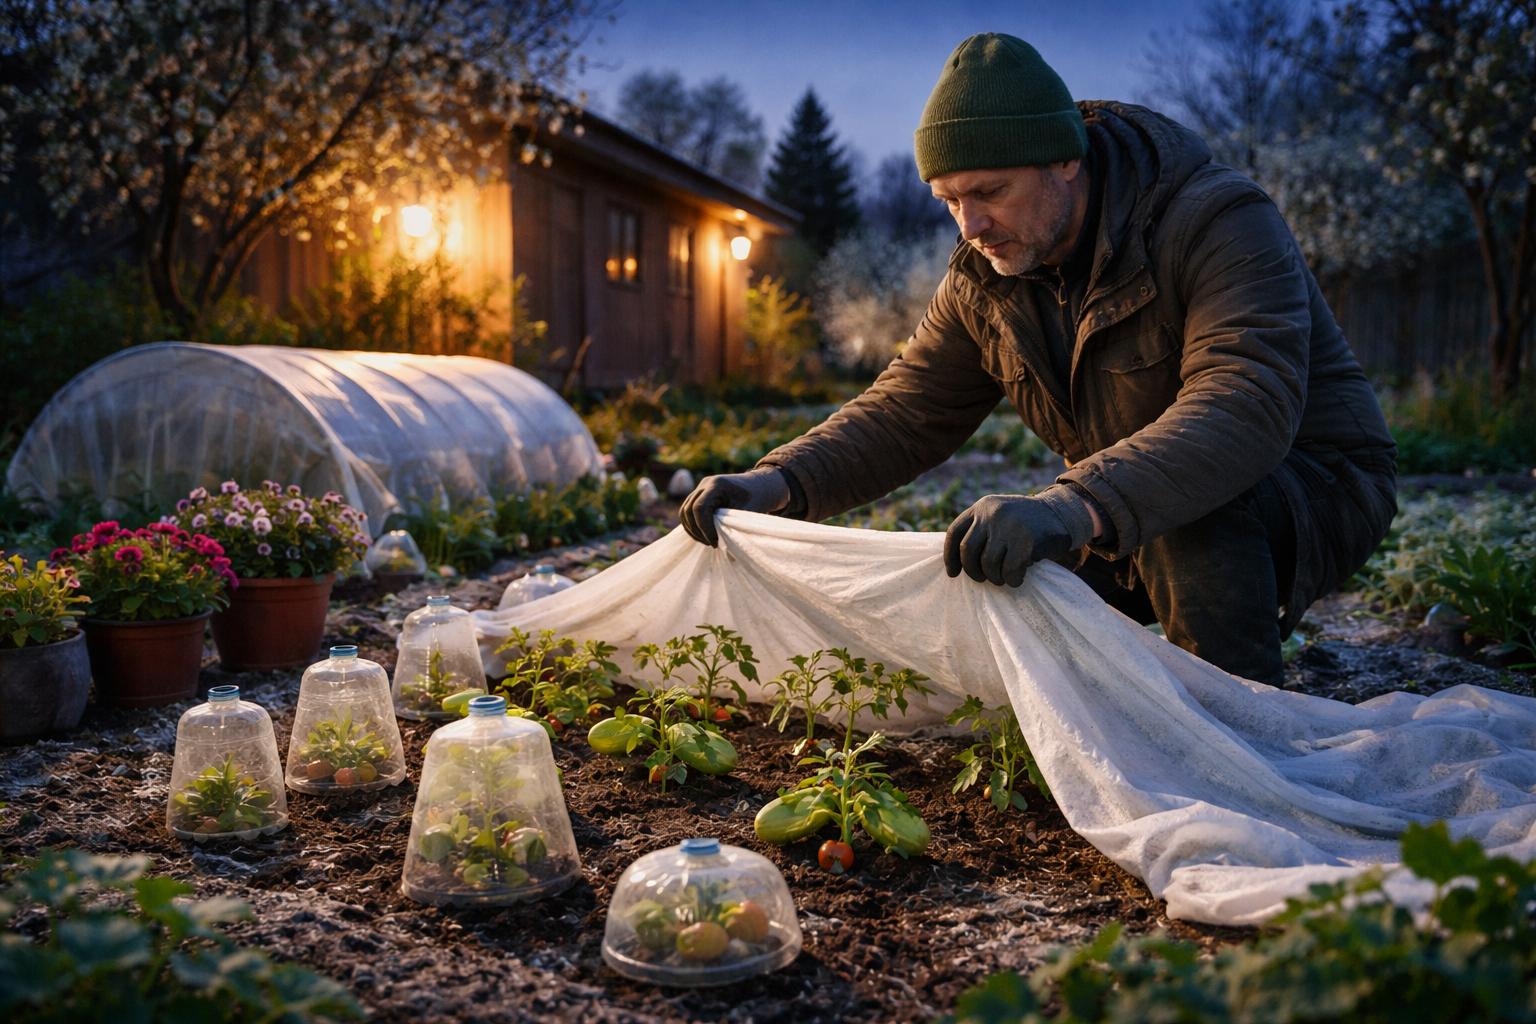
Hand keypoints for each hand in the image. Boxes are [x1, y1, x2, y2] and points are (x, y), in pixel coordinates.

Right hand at [679, 468, 789, 546]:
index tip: (715, 542)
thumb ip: (734, 525)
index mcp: (717, 485)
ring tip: (707, 542)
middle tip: (712, 544)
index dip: (704, 528)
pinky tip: (704, 536)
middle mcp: (705, 484)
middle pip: (688, 509)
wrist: (759, 485)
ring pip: (685, 511)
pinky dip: (693, 525)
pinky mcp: (699, 494)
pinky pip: (688, 511)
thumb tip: (724, 547)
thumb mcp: (748, 511)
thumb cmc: (756, 498)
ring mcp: (700, 488)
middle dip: (697, 530)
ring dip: (692, 529)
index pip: (700, 508)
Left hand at [943, 492, 1087, 586]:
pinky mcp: (1027, 540)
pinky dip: (1013, 580)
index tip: (953, 574)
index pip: (954, 532)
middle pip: (967, 551)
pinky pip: (1010, 570)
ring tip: (1004, 577)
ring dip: (995, 577)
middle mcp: (992, 512)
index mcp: (982, 506)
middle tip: (983, 579)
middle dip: (973, 571)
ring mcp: (1009, 525)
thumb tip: (957, 563)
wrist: (1063, 514)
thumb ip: (980, 531)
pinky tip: (1019, 578)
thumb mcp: (999, 517)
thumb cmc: (1026, 524)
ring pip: (988, 564)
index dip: (950, 557)